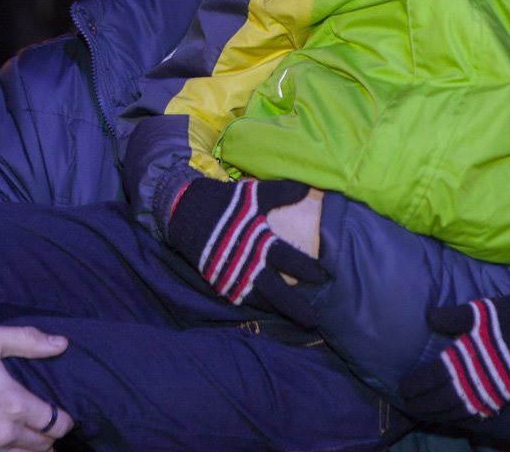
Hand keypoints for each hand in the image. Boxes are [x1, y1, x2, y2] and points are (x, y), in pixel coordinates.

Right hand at [0, 325, 75, 451]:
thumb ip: (28, 340)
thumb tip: (62, 344)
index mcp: (14, 403)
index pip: (56, 423)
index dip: (65, 421)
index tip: (63, 417)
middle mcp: (4, 432)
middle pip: (43, 445)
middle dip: (49, 436)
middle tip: (47, 429)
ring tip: (32, 441)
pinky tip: (12, 449)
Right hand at [166, 178, 328, 326]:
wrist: (183, 211)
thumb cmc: (222, 202)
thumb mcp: (253, 194)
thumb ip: (281, 193)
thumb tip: (307, 187)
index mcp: (259, 242)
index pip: (291, 260)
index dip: (309, 270)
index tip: (326, 277)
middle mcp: (248, 265)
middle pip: (277, 293)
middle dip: (296, 308)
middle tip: (313, 321)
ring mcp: (232, 278)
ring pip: (260, 301)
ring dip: (277, 310)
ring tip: (294, 320)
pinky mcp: (219, 283)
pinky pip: (241, 299)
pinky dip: (255, 305)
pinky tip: (266, 309)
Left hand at [399, 294, 509, 421]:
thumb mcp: (479, 310)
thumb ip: (453, 316)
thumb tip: (428, 317)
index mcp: (467, 355)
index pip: (435, 376)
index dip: (417, 384)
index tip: (403, 387)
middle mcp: (476, 376)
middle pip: (443, 397)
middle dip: (423, 403)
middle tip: (408, 405)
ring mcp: (491, 389)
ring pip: (458, 408)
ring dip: (438, 413)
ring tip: (424, 413)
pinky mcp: (503, 395)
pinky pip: (477, 412)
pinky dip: (461, 416)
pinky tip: (452, 416)